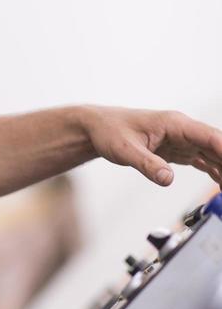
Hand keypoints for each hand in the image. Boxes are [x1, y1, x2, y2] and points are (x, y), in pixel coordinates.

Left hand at [81, 106, 221, 187]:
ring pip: (213, 154)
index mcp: (174, 123)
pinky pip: (203, 160)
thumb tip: (167, 179)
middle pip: (216, 146)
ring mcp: (182, 139)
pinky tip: (221, 184)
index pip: (209, 136)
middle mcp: (182, 129)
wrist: (98, 128)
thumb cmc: (110, 131)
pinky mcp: (178, 149)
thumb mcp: (125, 150)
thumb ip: (147, 164)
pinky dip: (215, 171)